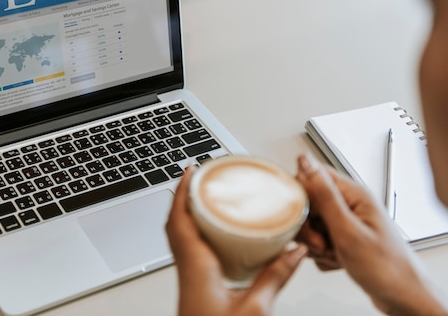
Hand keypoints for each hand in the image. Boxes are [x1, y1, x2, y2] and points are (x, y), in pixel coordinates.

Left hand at [165, 167, 306, 315]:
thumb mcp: (256, 310)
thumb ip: (276, 277)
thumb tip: (295, 251)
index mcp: (196, 267)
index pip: (180, 218)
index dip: (184, 190)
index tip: (192, 169)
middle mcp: (186, 268)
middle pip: (175, 222)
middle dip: (185, 195)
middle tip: (200, 177)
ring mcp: (188, 276)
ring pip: (179, 235)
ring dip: (188, 212)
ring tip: (205, 197)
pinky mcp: (194, 284)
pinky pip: (188, 248)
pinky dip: (195, 231)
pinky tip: (214, 233)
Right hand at [295, 153, 447, 315]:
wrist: (403, 297)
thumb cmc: (386, 267)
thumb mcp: (347, 230)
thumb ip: (323, 195)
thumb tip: (305, 161)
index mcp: (353, 194)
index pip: (311, 176)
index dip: (300, 196)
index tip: (302, 218)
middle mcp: (350, 204)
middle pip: (308, 202)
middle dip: (307, 226)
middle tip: (320, 242)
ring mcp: (347, 222)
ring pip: (311, 223)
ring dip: (313, 242)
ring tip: (330, 253)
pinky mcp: (344, 237)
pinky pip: (318, 239)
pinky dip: (321, 253)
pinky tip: (335, 260)